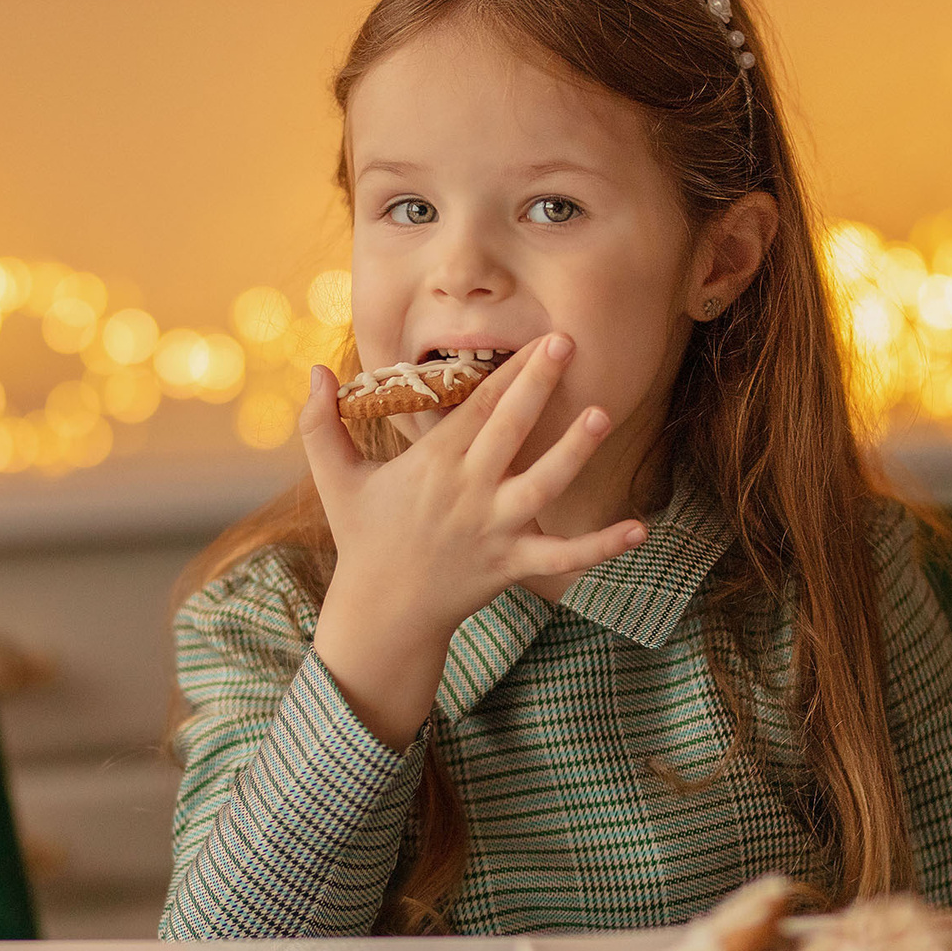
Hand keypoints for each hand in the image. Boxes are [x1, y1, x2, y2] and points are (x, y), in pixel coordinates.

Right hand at [299, 333, 649, 745]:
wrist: (382, 612)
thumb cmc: (363, 538)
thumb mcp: (335, 478)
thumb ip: (319, 424)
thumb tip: (312, 371)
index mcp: (433, 464)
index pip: (477, 406)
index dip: (509, 370)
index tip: (538, 338)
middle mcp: (468, 491)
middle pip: (509, 429)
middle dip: (538, 384)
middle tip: (568, 342)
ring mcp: (494, 529)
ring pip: (541, 485)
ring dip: (573, 451)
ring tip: (601, 416)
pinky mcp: (512, 565)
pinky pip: (562, 556)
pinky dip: (601, 546)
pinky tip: (639, 529)